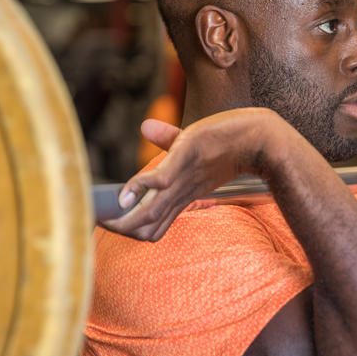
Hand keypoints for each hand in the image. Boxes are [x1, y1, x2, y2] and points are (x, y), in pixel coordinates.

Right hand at [99, 108, 284, 240]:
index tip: (106, 224)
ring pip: (149, 212)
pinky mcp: (186, 158)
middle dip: (120, 228)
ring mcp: (184, 179)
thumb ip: (166, 139)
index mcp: (181, 194)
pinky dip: (138, 190)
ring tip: (103, 219)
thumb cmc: (229, 140)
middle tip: (96, 223)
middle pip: (146, 226)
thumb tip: (144, 127)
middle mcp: (180, 193)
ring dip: (125, 218)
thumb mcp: (192, 143)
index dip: (128, 227)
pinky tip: (123, 195)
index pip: (151, 224)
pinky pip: (158, 181)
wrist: (260, 136)